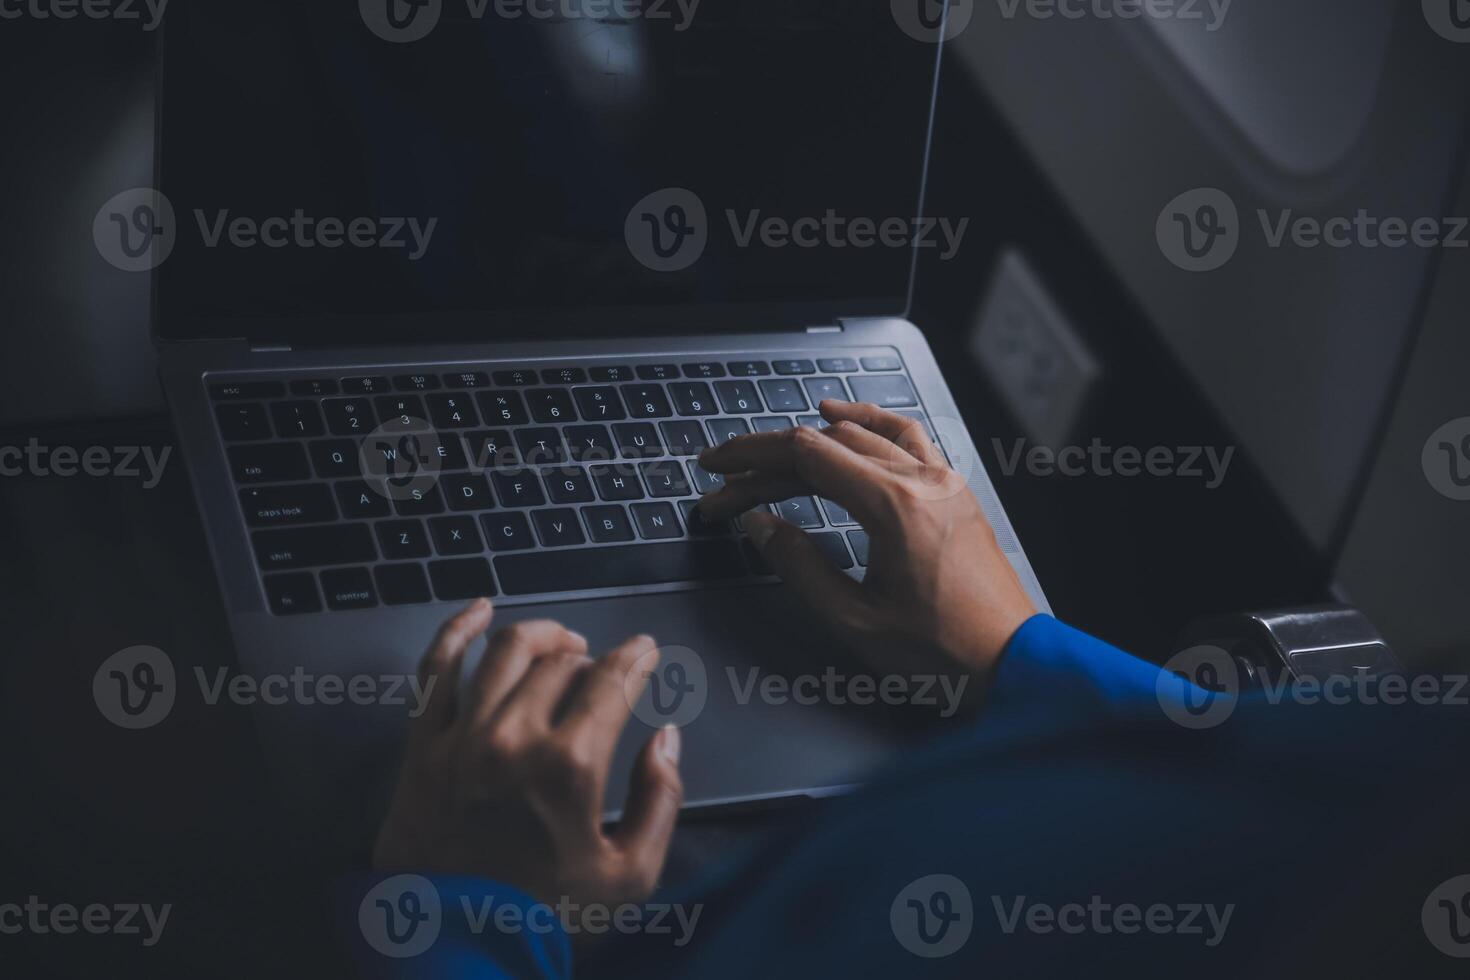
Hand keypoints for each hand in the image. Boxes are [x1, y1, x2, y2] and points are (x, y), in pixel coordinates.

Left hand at [373, 599, 683, 913]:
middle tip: (600, 665)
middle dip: (590, 655)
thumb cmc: (545, 915)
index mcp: (570, 767)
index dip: (635, 658)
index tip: (645, 650)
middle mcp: (514, 737)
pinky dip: (456, 629)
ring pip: (505, 651)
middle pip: (561, 662)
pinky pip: (436, 668)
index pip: (611, 682)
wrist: (452, 948)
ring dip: (540, 634)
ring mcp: (460, 735)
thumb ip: (660, 800)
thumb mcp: (628, 875)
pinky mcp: (421, 744)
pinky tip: (478, 609)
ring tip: (558, 641)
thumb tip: (665, 737)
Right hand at [697, 401, 1036, 681]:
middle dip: (769, 459)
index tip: (716, 473)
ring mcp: (943, 482)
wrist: (1012, 666)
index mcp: (894, 506)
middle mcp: (922, 481)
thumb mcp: (855, 619)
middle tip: (727, 480)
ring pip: (866, 435)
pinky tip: (851, 424)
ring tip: (773, 444)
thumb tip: (760, 525)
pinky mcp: (955, 494)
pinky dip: (872, 426)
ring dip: (814, 437)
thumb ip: (800, 566)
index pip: (805, 456)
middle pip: (828, 444)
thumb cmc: (942, 653)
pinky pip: (909, 439)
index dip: (750, 460)